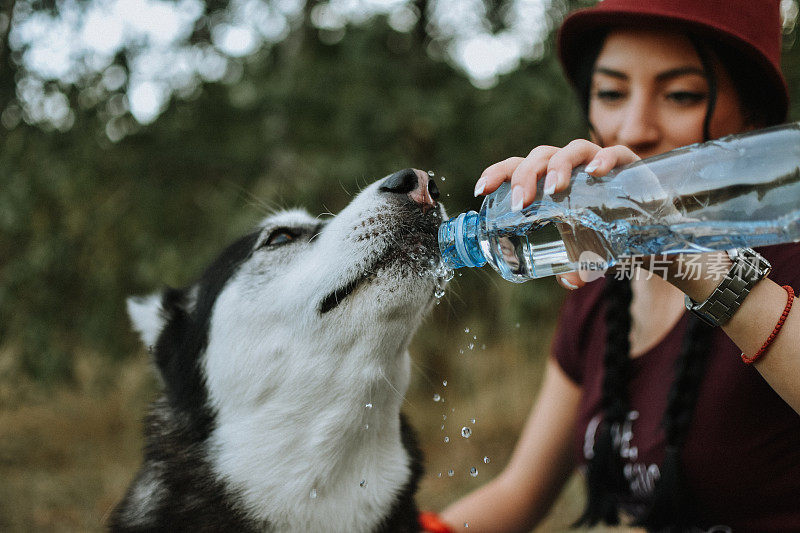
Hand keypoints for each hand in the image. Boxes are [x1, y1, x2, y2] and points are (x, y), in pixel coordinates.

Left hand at [474, 140, 640, 289]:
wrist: (654, 234)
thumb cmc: (610, 238)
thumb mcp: (586, 254)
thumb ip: (576, 266)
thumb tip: (569, 280)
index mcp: (551, 183)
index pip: (519, 167)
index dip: (499, 173)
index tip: (481, 189)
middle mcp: (572, 167)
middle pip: (541, 157)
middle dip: (526, 177)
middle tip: (520, 203)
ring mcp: (600, 163)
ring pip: (573, 149)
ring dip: (559, 167)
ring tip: (554, 190)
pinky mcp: (630, 165)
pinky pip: (616, 152)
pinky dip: (605, 158)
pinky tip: (596, 172)